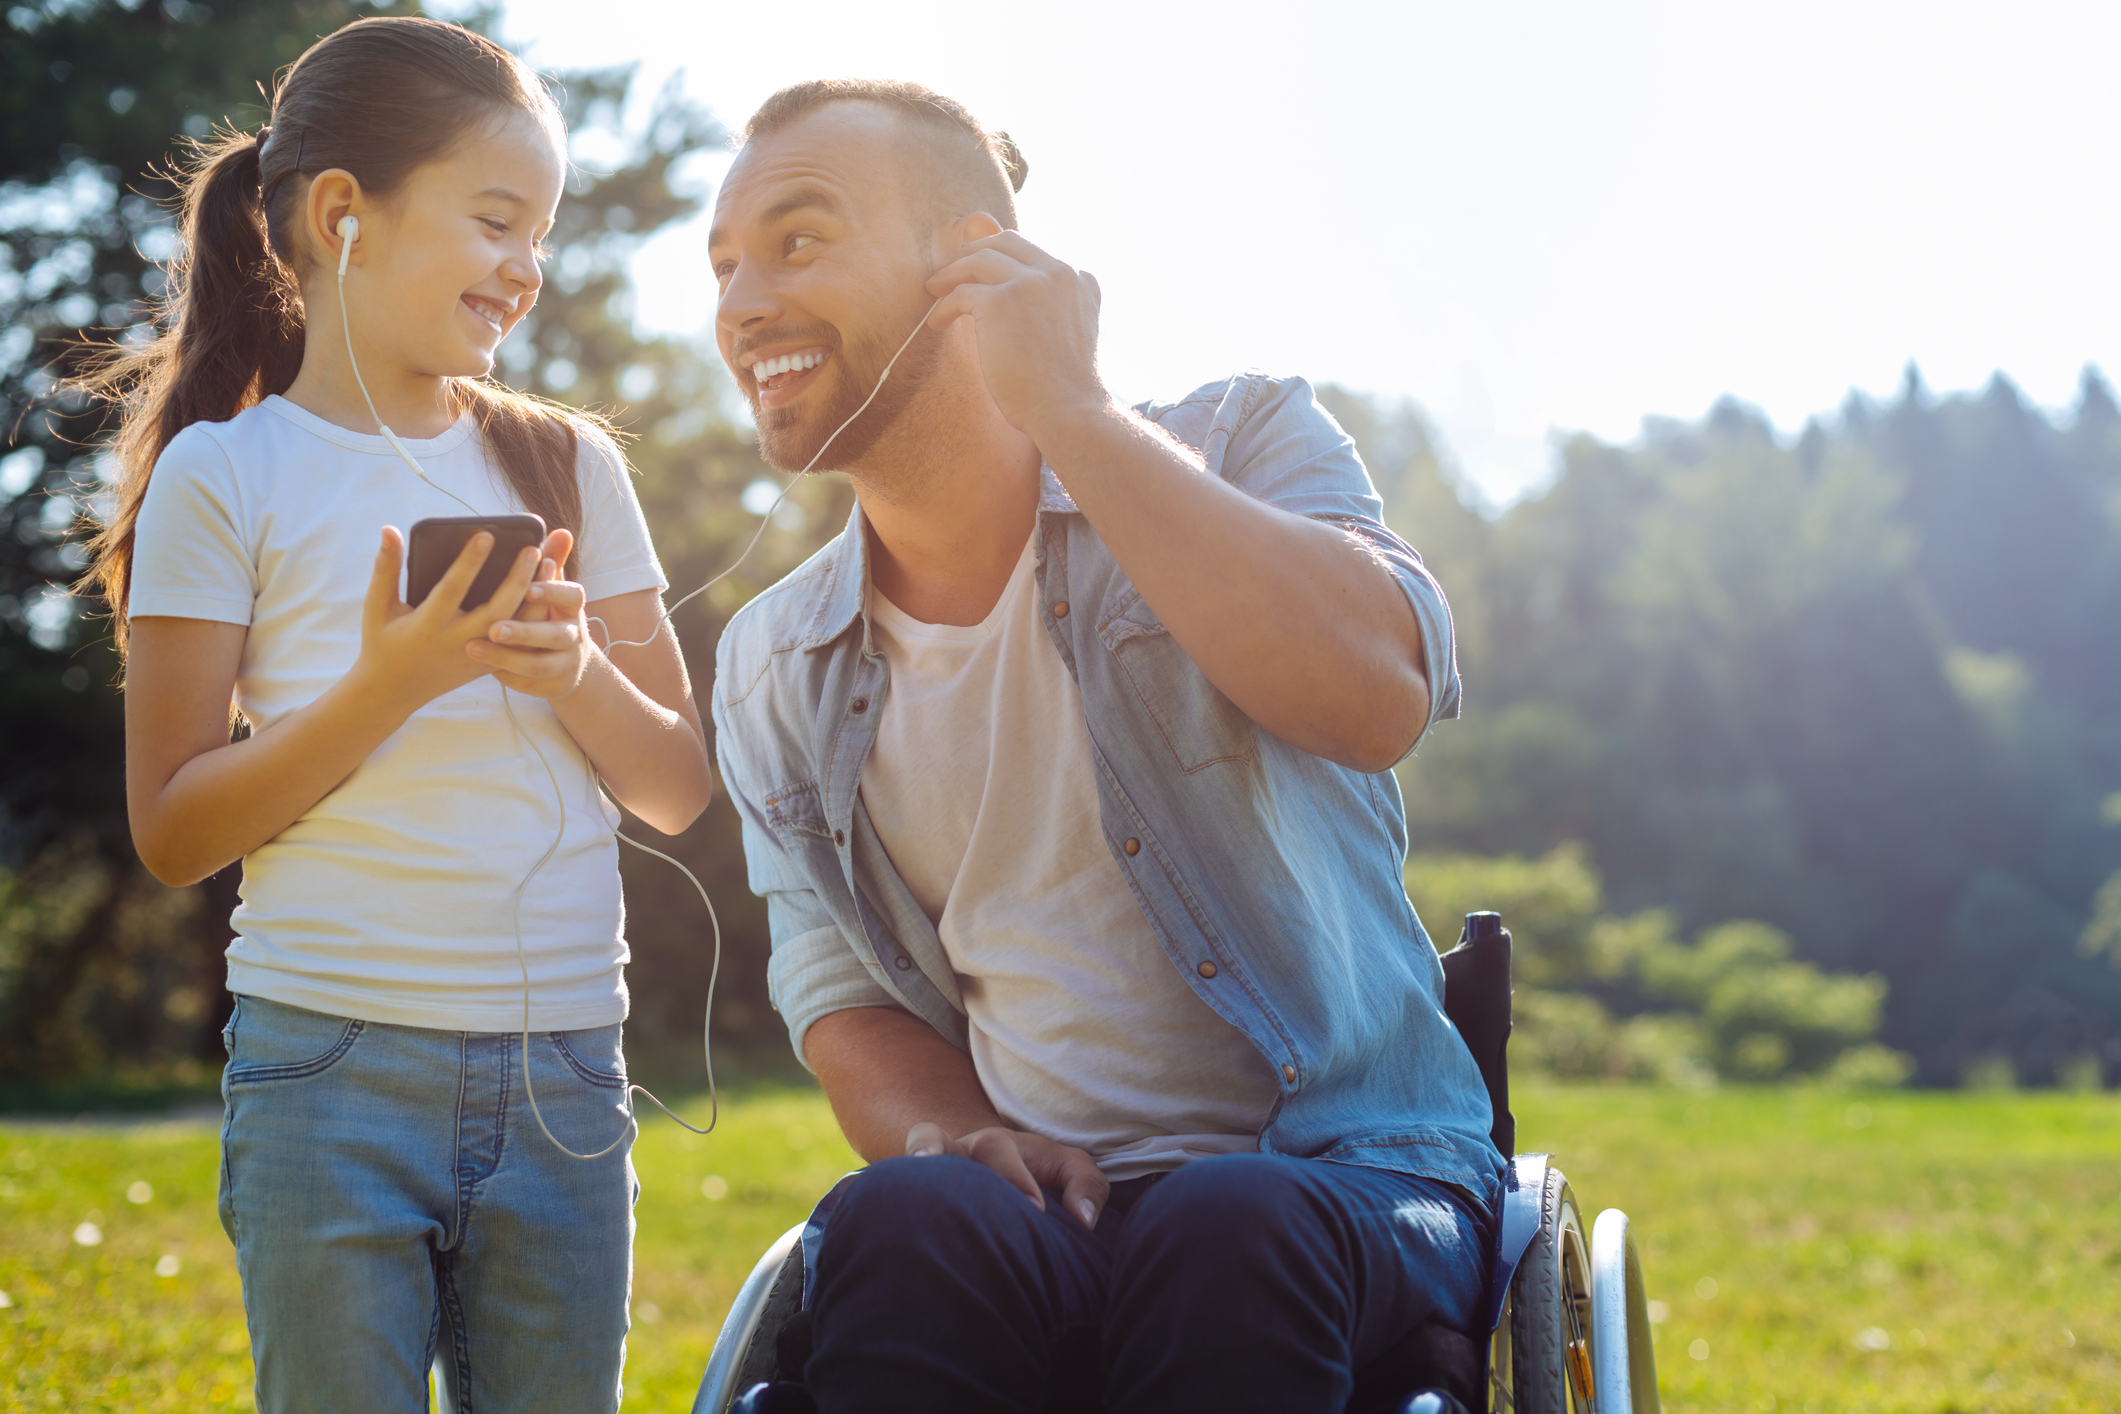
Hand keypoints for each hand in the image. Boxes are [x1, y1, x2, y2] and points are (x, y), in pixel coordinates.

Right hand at [357, 527, 539, 713]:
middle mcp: (457, 642)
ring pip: (516, 628)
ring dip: (535, 598)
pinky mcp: (488, 665)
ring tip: (548, 565)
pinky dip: (534, 618)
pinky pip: (518, 642)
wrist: (393, 692)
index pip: (453, 589)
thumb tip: (389, 530)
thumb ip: (385, 569)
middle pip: (497, 610)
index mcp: (428, 625)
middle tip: (533, 549)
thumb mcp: (377, 608)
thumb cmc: (382, 643)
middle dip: (517, 579)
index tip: (487, 535)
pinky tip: (547, 592)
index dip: (470, 562)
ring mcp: (477, 656)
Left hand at [470, 528, 592, 699]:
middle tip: (493, 628)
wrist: (568, 663)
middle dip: (524, 631)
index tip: (527, 587)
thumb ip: (553, 561)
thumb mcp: (553, 590)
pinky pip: (528, 684)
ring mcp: (566, 664)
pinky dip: (506, 676)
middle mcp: (574, 636)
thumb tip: (561, 531)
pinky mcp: (553, 686)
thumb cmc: (549, 615)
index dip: (552, 592)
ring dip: (506, 657)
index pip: (572, 596)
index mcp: (573, 608)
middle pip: (554, 635)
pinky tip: (480, 668)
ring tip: (472, 648)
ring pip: (538, 665)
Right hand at [904, 1120, 1109, 1229]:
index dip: (1014, 1179)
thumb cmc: (1041, 1176)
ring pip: (911, 1154)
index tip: (1035, 1212)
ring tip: (908, 1171)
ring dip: (908, 1161)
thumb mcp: (1070, 1171)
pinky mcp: (913, 1198)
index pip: (998, 1151)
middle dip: (943, 1154)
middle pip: (941, 1140)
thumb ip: (1086, 1185)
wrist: (1000, 1183)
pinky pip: (895, 1190)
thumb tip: (1083, 1220)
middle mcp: (956, 1153)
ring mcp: (929, 1173)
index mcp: (995, 1145)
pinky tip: (887, 1220)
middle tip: (950, 1180)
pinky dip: (890, 1198)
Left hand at [924, 225, 1109, 444]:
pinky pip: (961, 293)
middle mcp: (1057, 273)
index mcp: (1079, 280)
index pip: (1032, 253)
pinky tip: (937, 322)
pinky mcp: (1000, 302)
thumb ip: (1059, 306)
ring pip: (979, 260)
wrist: (1068, 410)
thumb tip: (1023, 306)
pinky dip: (944, 306)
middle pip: (1005, 242)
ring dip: (952, 272)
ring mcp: (1029, 283)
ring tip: (934, 288)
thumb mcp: (1075, 332)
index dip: (1002, 258)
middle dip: (973, 252)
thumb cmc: (1067, 388)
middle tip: (952, 270)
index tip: (981, 271)